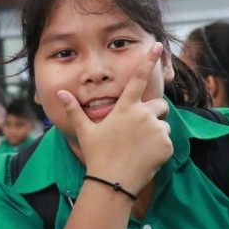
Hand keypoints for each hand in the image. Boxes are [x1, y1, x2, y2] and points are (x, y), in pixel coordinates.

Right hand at [58, 43, 172, 194]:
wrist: (113, 182)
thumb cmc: (97, 156)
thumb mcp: (85, 132)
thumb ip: (74, 110)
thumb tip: (60, 93)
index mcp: (125, 108)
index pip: (138, 78)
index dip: (147, 60)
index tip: (157, 46)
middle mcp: (143, 115)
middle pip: (160, 105)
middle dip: (154, 113)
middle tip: (140, 130)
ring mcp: (157, 130)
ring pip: (164, 125)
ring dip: (156, 133)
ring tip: (139, 148)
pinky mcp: (167, 145)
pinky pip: (168, 141)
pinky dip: (161, 148)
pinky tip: (146, 157)